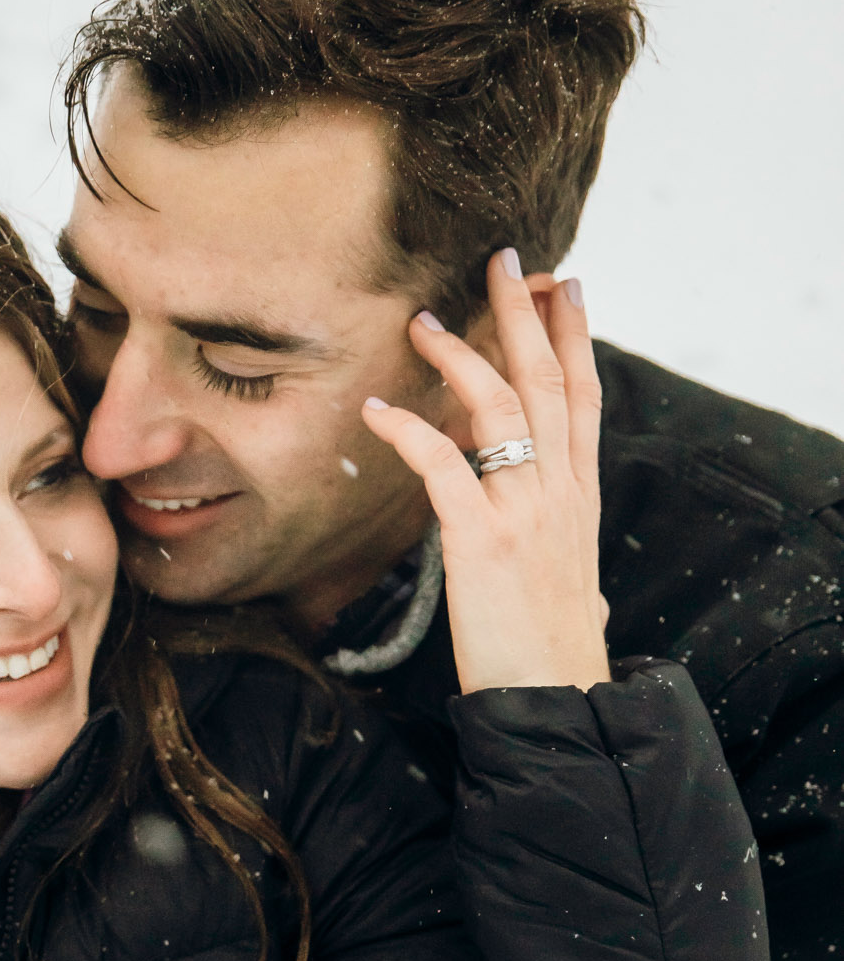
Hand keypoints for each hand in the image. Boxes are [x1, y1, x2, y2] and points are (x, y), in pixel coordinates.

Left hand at [362, 252, 609, 694]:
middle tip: (505, 260)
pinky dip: (409, 431)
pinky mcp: (483, 541)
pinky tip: (378, 409)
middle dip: (525, 315)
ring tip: (425, 319)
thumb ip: (554, 542)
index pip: (583, 398)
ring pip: (501, 408)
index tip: (565, 286)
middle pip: (547, 381)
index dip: (574, 338)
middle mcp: (560, 492)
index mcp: (580, 497)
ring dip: (462, 354)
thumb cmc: (552, 649)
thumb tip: (546, 539)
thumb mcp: (567, 580)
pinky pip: (443, 467)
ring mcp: (525, 512)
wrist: (556, 700)